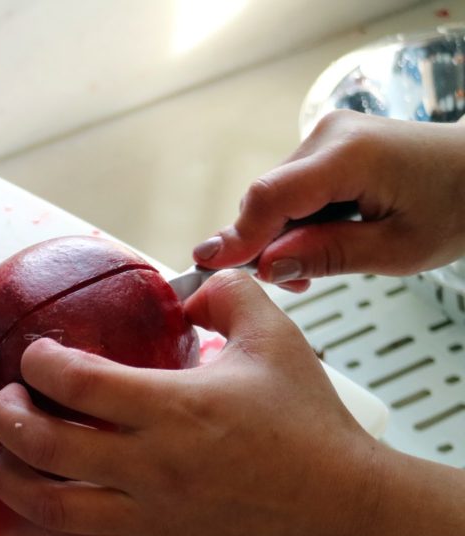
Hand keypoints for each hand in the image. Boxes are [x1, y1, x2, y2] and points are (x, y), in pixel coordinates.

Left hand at [0, 271, 384, 535]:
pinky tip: (53, 496)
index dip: (39, 363)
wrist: (342, 507)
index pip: (76, 383)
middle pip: (43, 446)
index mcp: (175, 408)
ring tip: (7, 453)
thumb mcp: (274, 338)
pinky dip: (54, 520)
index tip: (35, 354)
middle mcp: (152, 467)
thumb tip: (182, 289)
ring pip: (49, 507)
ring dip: (13, 476)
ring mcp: (150, 518)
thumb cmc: (308, 424)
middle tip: (4, 400)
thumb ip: (225, 295)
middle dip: (6, 417)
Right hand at [193, 110, 464, 291]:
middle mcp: (330, 135)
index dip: (238, 236)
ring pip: (274, 196)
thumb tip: (269, 266)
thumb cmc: (456, 205)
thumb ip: (327, 256)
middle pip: (266, 197)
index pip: (270, 197)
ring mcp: (327, 136)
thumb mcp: (396, 250)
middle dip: (264, 244)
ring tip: (311, 266)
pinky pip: (290, 188)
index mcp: (351, 156)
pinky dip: (294, 220)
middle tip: (291, 285)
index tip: (210, 266)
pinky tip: (317, 240)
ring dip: (280, 235)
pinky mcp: (326, 145)